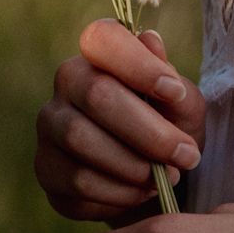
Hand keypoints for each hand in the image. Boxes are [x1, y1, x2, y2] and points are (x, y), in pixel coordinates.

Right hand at [35, 17, 206, 224]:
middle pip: (97, 96)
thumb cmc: (170, 128)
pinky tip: (141, 193)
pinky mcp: (47, 170)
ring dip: (135, 167)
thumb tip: (151, 41)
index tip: (174, 93)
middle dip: (150, 132)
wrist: (156, 179)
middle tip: (186, 156)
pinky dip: (119, 193)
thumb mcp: (184, 106)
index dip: (138, 64)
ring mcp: (50, 127)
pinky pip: (77, 183)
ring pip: (82, 142)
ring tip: (168, 177)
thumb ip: (172, 80)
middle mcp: (66, 84)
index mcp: (100, 55)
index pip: (102, 38)